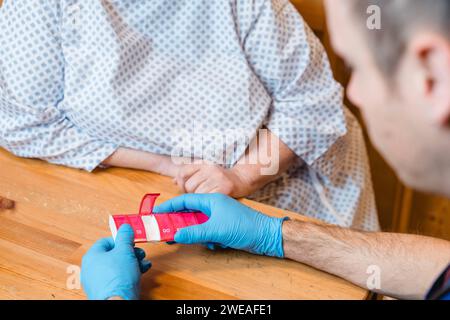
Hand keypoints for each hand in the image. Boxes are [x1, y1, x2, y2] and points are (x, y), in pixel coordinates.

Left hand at [81, 224, 151, 299]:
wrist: (118, 301)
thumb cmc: (118, 277)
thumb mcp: (125, 250)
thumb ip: (125, 236)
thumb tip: (125, 227)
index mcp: (92, 256)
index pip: (106, 241)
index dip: (121, 240)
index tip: (131, 242)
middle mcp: (91, 269)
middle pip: (113, 254)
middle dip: (130, 253)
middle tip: (139, 254)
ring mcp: (97, 282)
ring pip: (117, 267)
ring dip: (132, 263)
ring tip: (143, 264)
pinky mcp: (105, 291)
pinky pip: (117, 278)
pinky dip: (128, 274)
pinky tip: (140, 273)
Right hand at [154, 194, 287, 257]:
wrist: (267, 235)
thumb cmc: (244, 227)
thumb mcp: (216, 230)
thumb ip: (194, 233)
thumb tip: (176, 235)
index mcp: (211, 199)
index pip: (185, 200)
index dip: (170, 205)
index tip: (156, 212)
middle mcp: (214, 206)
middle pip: (190, 212)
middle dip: (180, 223)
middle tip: (167, 230)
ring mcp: (219, 216)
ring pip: (199, 224)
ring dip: (197, 234)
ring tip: (197, 241)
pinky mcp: (224, 226)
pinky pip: (208, 231)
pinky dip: (208, 239)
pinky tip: (215, 245)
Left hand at [174, 164, 252, 197]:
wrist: (243, 179)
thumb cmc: (221, 178)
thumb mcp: (205, 172)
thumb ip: (189, 176)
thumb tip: (174, 181)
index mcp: (203, 164)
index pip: (182, 172)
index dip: (180, 183)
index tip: (184, 189)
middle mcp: (210, 169)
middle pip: (189, 185)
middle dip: (190, 194)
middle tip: (198, 196)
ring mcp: (218, 178)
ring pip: (197, 194)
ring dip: (199, 200)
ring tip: (206, 199)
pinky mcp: (225, 188)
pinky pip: (208, 199)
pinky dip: (207, 203)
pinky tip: (212, 202)